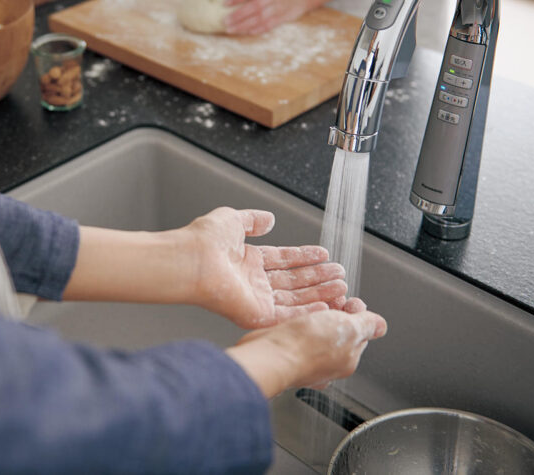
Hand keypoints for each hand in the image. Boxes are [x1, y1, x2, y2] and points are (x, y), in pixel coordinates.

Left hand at [181, 207, 347, 328]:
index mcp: (247, 260)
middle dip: (318, 277)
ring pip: (294, 297)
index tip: (325, 254)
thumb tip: (268, 219)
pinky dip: (307, 312)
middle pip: (293, 280)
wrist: (192, 260)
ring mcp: (255, 299)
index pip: (283, 259)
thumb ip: (252, 220)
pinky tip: (326, 307)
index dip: (305, 256)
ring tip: (341, 288)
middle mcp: (252, 281)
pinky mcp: (256, 315)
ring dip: (319, 294)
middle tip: (340, 274)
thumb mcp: (232, 219)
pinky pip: (287, 315)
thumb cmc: (205, 240)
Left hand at [224, 0, 311, 34]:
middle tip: (224, 21)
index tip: (223, 3)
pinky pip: (269, 25)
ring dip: (244, 25)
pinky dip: (257, 30)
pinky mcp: (283, 18)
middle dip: (238, 15)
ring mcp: (278, 8)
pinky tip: (246, 32)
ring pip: (259, 19)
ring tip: (230, 30)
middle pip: (254, 7)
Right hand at [227, 304, 387, 397]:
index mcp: (347, 359)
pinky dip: (297, 322)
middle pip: (337, 332)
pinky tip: (294, 316)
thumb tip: (381, 325)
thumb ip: (367, 325)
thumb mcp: (349, 328)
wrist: (269, 356)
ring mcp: (304, 358)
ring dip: (316, 314)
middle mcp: (326, 363)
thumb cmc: (306, 346)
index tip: (349, 300)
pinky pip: (296, 333)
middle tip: (331, 299)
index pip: (359, 333)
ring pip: (315, 331)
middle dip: (336, 312)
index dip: (356, 313)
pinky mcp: (284, 351)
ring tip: (312, 303)